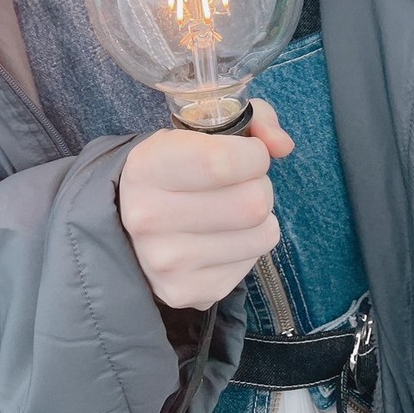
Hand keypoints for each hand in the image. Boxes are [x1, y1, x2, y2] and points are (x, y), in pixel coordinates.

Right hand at [118, 99, 293, 310]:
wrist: (130, 221)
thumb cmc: (177, 164)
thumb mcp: (202, 126)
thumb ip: (252, 120)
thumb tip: (282, 145)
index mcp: (147, 167)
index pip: (221, 163)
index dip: (254, 155)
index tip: (251, 152)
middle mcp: (148, 218)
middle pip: (251, 204)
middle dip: (260, 185)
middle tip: (243, 181)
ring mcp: (166, 262)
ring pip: (261, 235)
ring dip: (261, 218)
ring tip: (235, 207)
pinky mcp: (186, 292)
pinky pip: (251, 264)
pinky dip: (249, 245)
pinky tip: (223, 235)